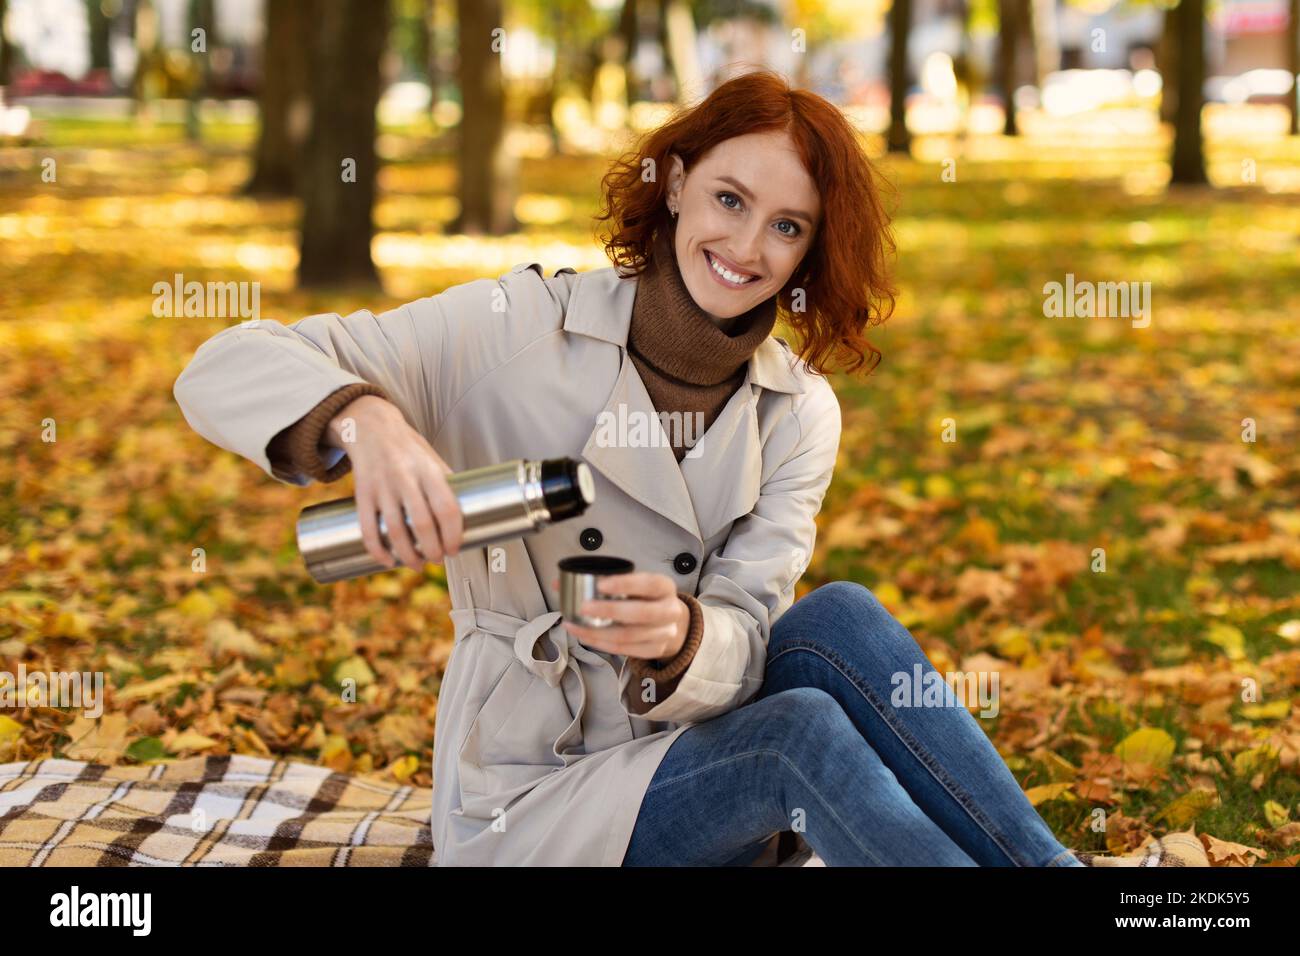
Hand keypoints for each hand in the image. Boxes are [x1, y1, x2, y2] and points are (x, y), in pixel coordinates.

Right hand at [329, 394, 463, 569]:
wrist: (371, 429)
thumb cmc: (409, 449)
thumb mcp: (433, 459)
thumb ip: (447, 485)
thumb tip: (466, 514)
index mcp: (429, 471)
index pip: (447, 509)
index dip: (453, 535)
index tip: (455, 549)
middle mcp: (406, 479)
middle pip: (422, 524)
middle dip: (432, 550)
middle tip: (438, 560)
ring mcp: (382, 487)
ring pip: (395, 531)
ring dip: (408, 555)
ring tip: (417, 565)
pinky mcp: (362, 494)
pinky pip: (368, 529)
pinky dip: (378, 550)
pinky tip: (388, 561)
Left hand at [548, 572, 689, 661]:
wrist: (669, 621)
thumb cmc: (644, 597)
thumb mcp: (634, 583)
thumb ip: (604, 581)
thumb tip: (558, 582)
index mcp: (665, 587)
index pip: (649, 584)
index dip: (626, 584)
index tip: (601, 585)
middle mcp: (670, 611)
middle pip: (641, 614)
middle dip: (609, 610)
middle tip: (583, 607)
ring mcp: (664, 634)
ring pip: (628, 636)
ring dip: (597, 632)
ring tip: (574, 625)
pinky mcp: (654, 651)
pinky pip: (624, 650)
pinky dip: (601, 643)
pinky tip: (584, 635)